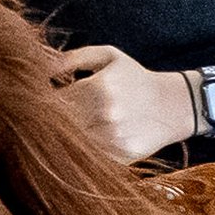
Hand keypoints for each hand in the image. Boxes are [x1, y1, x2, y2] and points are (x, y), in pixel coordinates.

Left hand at [51, 44, 194, 160]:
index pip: (56, 100)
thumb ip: (73, 58)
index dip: (45, 103)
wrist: (173, 105)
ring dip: (69, 139)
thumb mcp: (109, 57)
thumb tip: (41, 67)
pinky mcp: (123, 157)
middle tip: (48, 120)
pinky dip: (86, 153)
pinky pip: (93, 157)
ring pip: (75, 143)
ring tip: (72, 130)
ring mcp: (115, 138)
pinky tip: (89, 143)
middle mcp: (106, 114)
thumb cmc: (135, 78)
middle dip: (54, 122)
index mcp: (99, 87)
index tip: (42, 104)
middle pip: (63, 124)